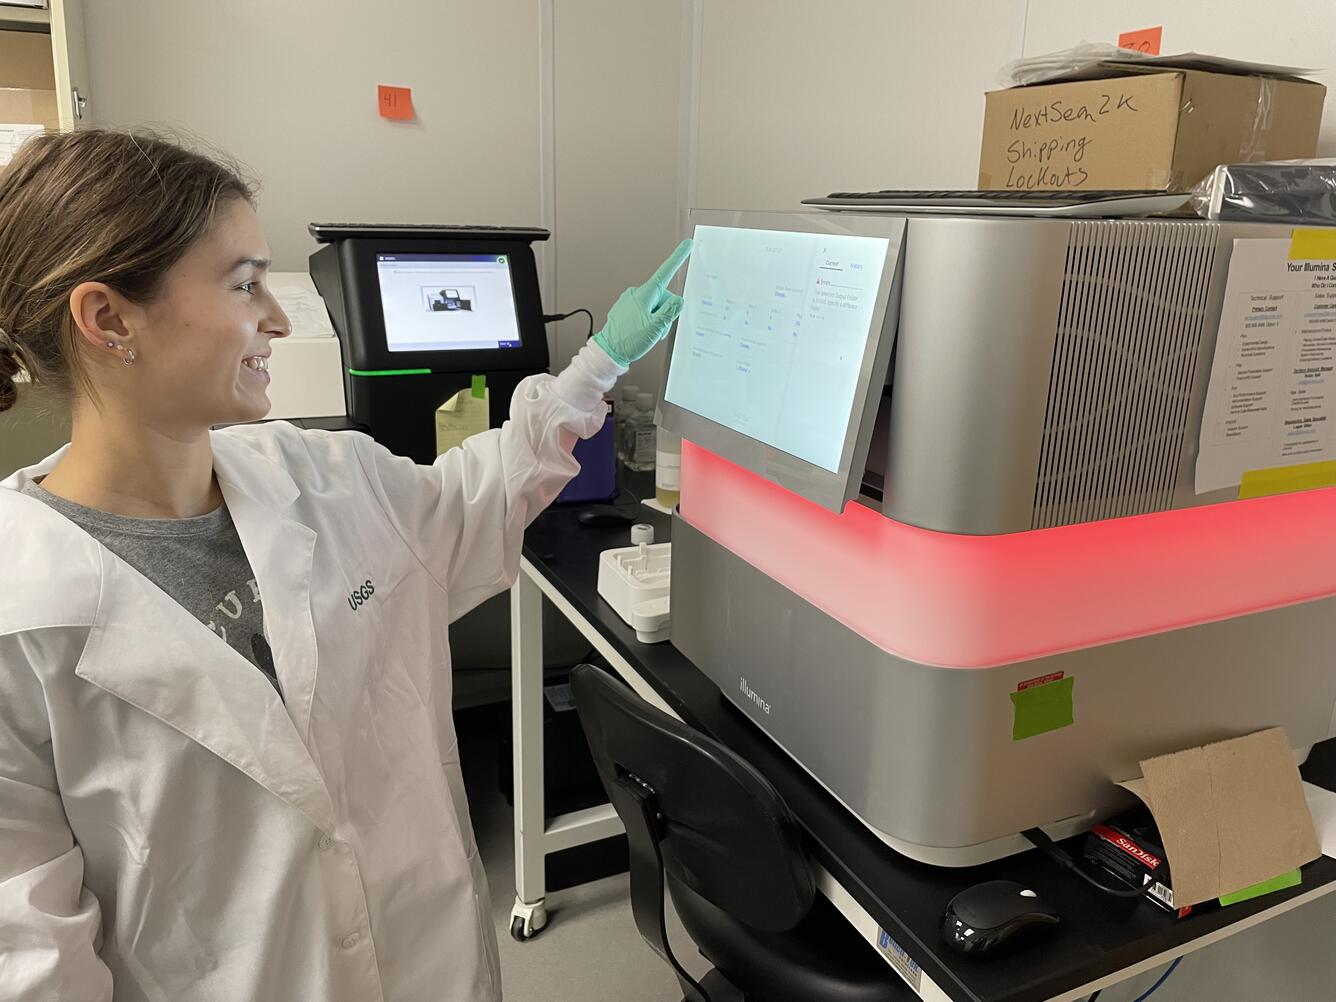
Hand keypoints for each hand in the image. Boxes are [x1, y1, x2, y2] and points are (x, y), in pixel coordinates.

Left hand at [593, 239, 692, 365]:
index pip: (665, 273)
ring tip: (646, 333)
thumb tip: (678, 300)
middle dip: (665, 313)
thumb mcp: (655, 328)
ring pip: (655, 306)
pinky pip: (645, 311)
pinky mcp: (626, 308)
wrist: (609, 351)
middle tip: (656, 329)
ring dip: (656, 319)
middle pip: (663, 297)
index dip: (678, 258)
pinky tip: (641, 331)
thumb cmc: (628, 341)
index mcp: (644, 295)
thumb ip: (670, 311)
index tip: (686, 246)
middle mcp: (636, 294)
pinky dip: (648, 321)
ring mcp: (630, 300)